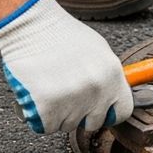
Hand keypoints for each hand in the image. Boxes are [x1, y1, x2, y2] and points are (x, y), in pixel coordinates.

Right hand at [0, 0, 132, 133]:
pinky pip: (47, 127)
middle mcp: (97, 90)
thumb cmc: (60, 34)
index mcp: (112, 75)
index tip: (97, 110)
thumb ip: (107, 76)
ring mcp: (73, 100)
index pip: (122, 112)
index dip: (108, 113)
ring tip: (50, 87)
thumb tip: (112, 95)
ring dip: (58, 113)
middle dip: (80, 114)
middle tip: (66, 94)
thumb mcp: (98, 49)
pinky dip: (40, 116)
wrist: (30, 25)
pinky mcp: (47, 107)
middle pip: (92, 123)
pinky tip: (38, 95)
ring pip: (67, 125)